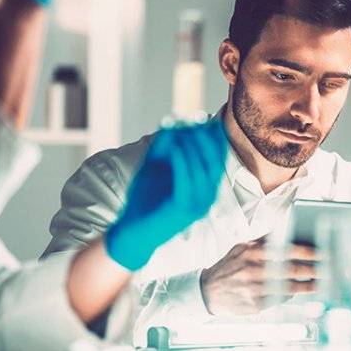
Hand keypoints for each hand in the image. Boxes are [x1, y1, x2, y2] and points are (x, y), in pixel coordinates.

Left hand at [105, 121, 227, 270]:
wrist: (132, 233)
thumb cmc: (144, 200)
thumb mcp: (155, 168)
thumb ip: (165, 146)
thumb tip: (173, 122)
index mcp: (205, 187)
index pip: (218, 157)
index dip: (212, 135)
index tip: (200, 117)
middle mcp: (207, 196)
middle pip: (215, 159)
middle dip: (204, 137)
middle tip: (192, 120)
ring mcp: (198, 204)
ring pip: (202, 167)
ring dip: (191, 145)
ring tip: (180, 130)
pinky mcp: (184, 208)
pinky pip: (187, 178)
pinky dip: (181, 159)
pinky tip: (173, 146)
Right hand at [199, 236, 316, 314]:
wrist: (210, 289)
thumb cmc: (232, 264)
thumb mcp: (244, 246)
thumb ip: (265, 241)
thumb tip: (291, 234)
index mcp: (254, 251)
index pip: (287, 249)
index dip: (308, 252)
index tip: (322, 253)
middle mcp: (255, 269)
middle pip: (292, 269)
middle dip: (314, 270)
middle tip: (328, 269)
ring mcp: (256, 288)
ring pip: (289, 286)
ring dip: (308, 285)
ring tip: (320, 283)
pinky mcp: (256, 304)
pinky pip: (280, 298)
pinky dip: (291, 294)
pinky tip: (299, 291)